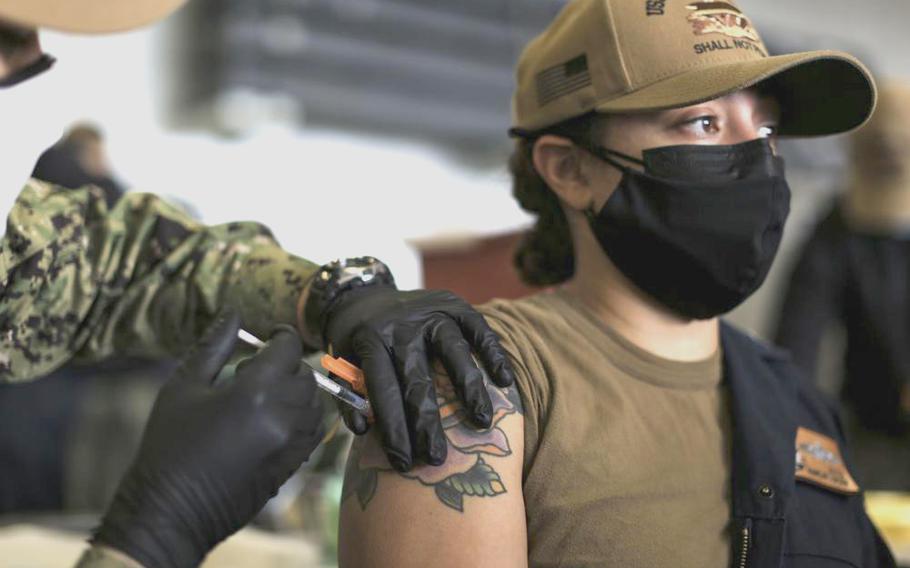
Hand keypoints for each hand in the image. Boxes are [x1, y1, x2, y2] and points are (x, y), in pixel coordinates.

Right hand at [92, 312, 323, 567]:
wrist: (172, 508)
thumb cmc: (170, 444)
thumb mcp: (184, 386)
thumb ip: (214, 346)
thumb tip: (234, 311)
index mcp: (255, 392)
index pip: (288, 348)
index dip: (280, 336)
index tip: (268, 336)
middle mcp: (283, 416)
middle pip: (305, 374)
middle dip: (287, 364)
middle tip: (256, 369)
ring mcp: (292, 444)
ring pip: (314, 402)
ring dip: (297, 390)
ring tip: (263, 395)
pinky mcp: (293, 464)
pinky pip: (313, 429)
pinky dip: (302, 416)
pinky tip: (272, 418)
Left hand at [323, 287, 514, 470]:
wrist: (363, 295)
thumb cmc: (355, 343)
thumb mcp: (340, 365)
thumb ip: (349, 397)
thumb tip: (363, 430)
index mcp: (370, 341)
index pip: (383, 389)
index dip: (393, 428)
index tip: (403, 462)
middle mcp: (401, 326)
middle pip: (418, 377)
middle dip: (427, 422)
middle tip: (437, 457)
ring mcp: (430, 312)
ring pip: (454, 351)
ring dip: (469, 388)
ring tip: (482, 421)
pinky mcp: (453, 303)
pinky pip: (478, 328)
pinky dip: (493, 353)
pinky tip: (504, 381)